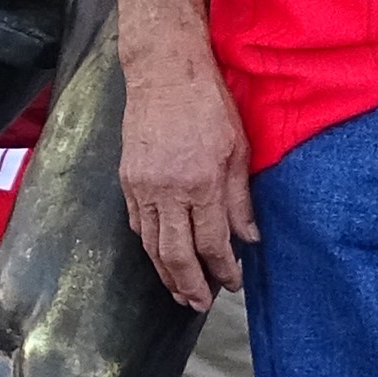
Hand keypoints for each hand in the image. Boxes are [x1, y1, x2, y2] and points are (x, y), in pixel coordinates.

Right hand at [119, 45, 256, 312]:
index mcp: (201, 183)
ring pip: (152, 246)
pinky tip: (161, 258)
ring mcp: (143, 187)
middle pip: (176, 255)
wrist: (164, 71)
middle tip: (201, 305)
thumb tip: (249, 238)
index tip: (234, 282)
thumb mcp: (238, 150)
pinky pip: (139, 225)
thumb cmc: (207, 104)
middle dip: (190, 286)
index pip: (212, 243)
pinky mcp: (128, 180)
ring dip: (166, 274)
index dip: (223, 269)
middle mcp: (168, 190)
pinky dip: (150, 247)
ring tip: (181, 292)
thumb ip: (241, 199)